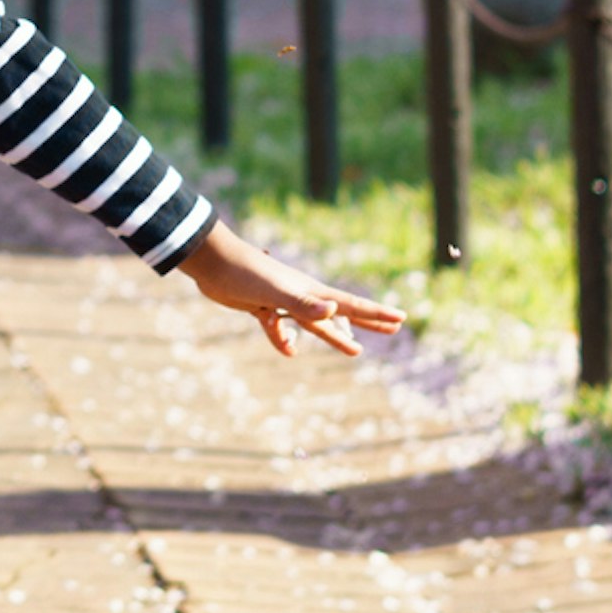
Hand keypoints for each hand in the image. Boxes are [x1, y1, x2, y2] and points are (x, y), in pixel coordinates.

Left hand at [177, 223, 405, 358]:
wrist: (211, 261)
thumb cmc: (244, 272)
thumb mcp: (275, 292)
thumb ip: (303, 304)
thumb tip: (334, 312)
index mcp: (310, 291)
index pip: (350, 305)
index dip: (376, 313)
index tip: (401, 318)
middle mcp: (301, 295)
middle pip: (341, 314)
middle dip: (367, 322)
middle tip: (393, 329)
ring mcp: (281, 301)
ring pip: (314, 323)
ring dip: (334, 336)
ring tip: (355, 351)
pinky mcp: (261, 306)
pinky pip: (278, 327)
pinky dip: (284, 339)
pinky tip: (288, 351)